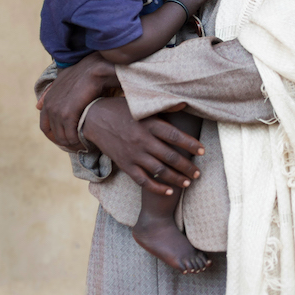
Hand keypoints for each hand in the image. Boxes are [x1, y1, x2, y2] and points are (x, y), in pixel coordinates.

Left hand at [37, 53, 118, 149]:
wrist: (93, 70)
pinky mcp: (68, 114)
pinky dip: (79, 141)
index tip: (65, 140)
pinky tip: (87, 141)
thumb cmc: (81, 75)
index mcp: (47, 101)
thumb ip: (49, 93)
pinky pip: (71, 136)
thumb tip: (37, 106)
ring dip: (73, 143)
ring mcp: (58, 111)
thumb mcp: (60, 82)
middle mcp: (49, 107)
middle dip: (65, 142)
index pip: (44, 127)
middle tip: (77, 145)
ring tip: (83, 144)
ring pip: (63, 138)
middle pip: (54, 135)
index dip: (54, 137)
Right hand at [81, 97, 204, 194]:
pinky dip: (157, 188)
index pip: (175, 135)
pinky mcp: (125, 164)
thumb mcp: (139, 104)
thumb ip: (163, 106)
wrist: (92, 119)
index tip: (202, 150)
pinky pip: (143, 180)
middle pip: (170, 156)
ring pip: (159, 171)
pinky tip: (168, 191)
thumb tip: (185, 104)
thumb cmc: (120, 109)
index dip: (191, 144)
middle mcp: (142, 140)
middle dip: (187, 166)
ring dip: (176, 178)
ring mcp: (133, 154)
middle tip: (198, 172)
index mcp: (148, 123)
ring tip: (188, 182)